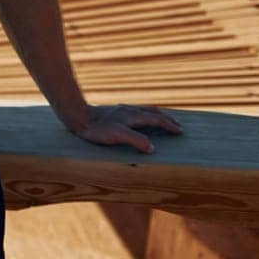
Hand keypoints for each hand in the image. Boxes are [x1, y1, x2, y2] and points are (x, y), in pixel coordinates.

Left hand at [63, 103, 182, 154]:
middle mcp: (130, 110)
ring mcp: (122, 110)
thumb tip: (152, 148)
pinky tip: (138, 119)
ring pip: (144, 110)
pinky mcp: (114, 112)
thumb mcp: (118, 135)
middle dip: (167, 118)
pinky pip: (135, 112)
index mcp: (133, 115)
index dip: (170, 126)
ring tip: (162, 120)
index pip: (157, 120)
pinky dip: (144, 115)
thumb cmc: (97, 129)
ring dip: (156, 115)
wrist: (77, 117)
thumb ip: (136, 140)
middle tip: (178, 125)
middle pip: (153, 112)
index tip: (181, 131)